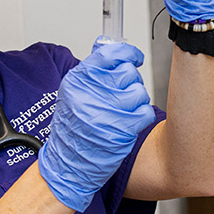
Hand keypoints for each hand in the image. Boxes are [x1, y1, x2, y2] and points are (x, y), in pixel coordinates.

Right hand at [38, 40, 155, 211]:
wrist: (67, 164)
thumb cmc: (72, 129)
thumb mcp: (73, 93)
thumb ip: (92, 71)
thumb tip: (112, 48)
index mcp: (78, 81)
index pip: (110, 54)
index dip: (128, 53)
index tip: (135, 57)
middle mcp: (91, 94)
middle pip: (129, 73)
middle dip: (130, 82)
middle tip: (122, 94)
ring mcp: (106, 113)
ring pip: (140, 92)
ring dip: (136, 101)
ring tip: (123, 110)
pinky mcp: (121, 131)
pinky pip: (145, 112)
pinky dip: (142, 116)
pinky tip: (130, 122)